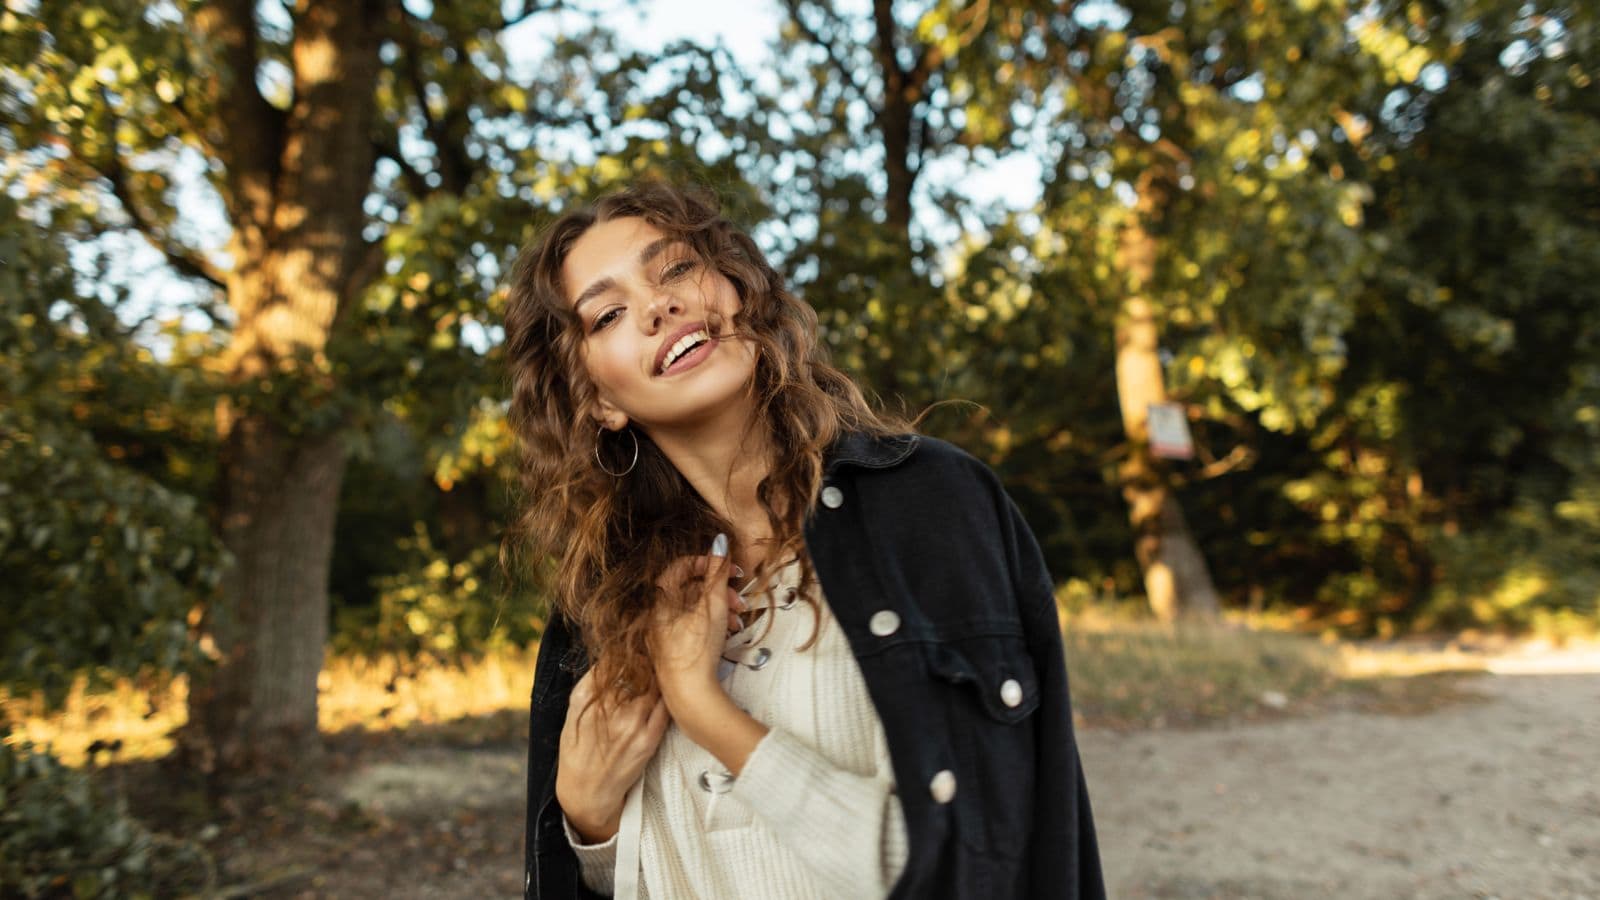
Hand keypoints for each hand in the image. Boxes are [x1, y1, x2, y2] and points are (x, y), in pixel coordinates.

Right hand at [554, 668, 668, 842]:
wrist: (587, 790)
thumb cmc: (578, 748)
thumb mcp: (574, 711)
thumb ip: (590, 684)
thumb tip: (611, 656)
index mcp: (585, 699)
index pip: (612, 661)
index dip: (625, 651)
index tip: (633, 646)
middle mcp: (608, 709)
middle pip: (637, 669)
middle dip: (647, 659)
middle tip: (654, 653)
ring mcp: (631, 725)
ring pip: (655, 685)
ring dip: (660, 676)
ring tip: (663, 671)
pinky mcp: (648, 740)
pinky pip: (665, 707)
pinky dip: (667, 696)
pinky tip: (667, 692)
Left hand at [648, 533, 744, 703]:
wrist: (689, 694)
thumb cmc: (696, 650)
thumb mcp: (714, 605)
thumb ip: (717, 572)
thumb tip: (719, 541)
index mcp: (660, 598)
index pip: (681, 566)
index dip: (708, 563)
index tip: (729, 570)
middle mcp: (656, 612)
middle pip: (691, 588)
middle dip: (720, 591)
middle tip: (739, 599)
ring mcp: (661, 631)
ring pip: (693, 607)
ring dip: (720, 607)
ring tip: (737, 619)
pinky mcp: (670, 647)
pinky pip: (691, 624)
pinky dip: (711, 622)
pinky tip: (729, 631)